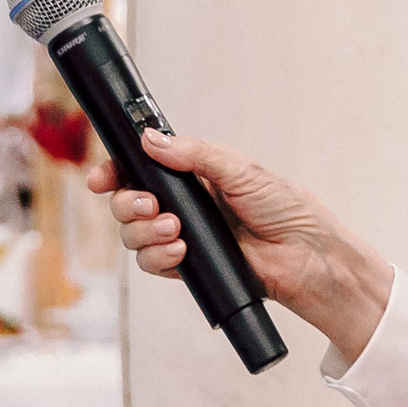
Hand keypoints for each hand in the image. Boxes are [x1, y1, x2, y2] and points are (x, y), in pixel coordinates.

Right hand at [87, 128, 392, 351]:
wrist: (306, 256)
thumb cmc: (285, 208)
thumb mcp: (241, 170)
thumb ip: (194, 154)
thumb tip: (150, 140)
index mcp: (194, 175)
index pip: (141, 169)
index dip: (115, 172)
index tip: (102, 178)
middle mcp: (184, 205)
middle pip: (128, 203)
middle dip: (127, 204)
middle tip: (147, 205)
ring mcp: (184, 236)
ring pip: (134, 235)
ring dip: (143, 233)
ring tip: (172, 229)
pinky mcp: (189, 266)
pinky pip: (153, 263)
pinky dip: (159, 257)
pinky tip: (181, 250)